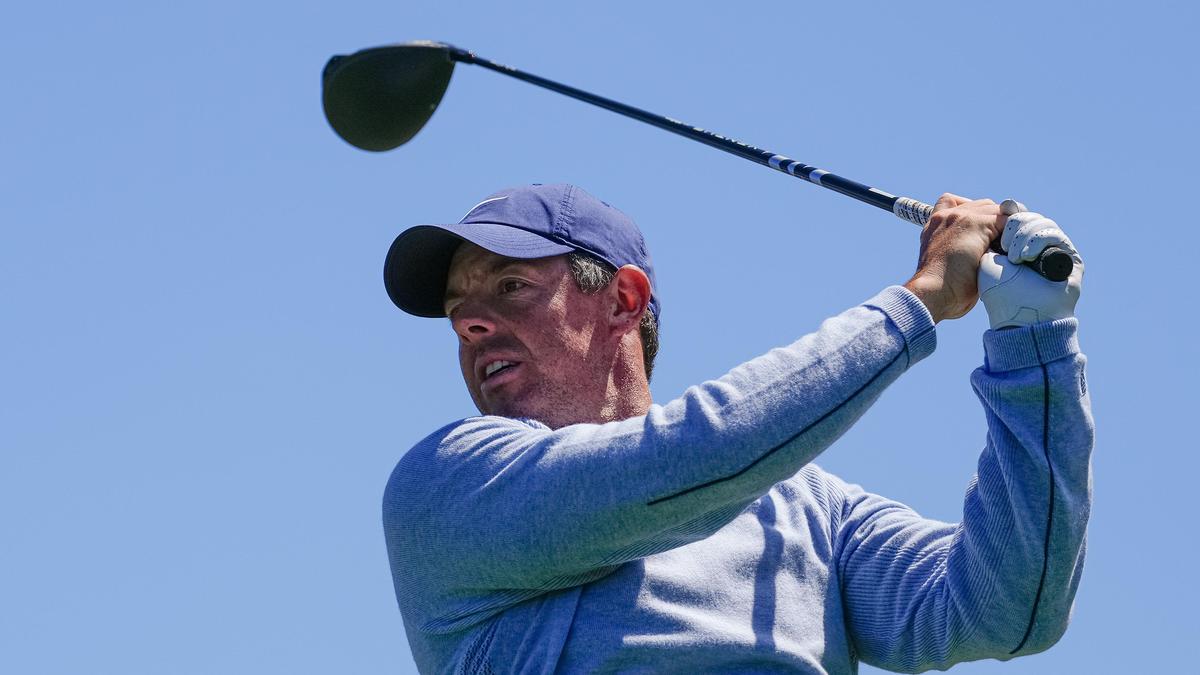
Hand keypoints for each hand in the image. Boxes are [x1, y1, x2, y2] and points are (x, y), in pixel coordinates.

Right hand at [903, 193, 1006, 322]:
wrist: (933, 293)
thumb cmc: (943, 289)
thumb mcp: (948, 263)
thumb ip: (962, 249)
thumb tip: (989, 250)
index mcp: (935, 226)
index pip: (959, 205)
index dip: (977, 216)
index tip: (985, 235)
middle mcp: (945, 216)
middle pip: (982, 205)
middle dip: (995, 220)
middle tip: (1003, 243)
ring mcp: (960, 217)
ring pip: (995, 210)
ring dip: (1005, 227)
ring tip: (1008, 248)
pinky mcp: (976, 223)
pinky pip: (1005, 219)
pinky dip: (1011, 233)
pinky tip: (1009, 251)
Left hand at [978, 201, 1082, 328]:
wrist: (1014, 315)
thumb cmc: (995, 291)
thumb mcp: (986, 257)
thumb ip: (992, 232)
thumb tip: (1006, 204)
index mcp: (1014, 244)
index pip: (1016, 216)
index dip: (1010, 212)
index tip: (1002, 209)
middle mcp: (1035, 246)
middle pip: (1029, 217)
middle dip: (1016, 224)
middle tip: (1004, 244)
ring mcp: (1053, 252)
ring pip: (1043, 223)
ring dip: (1026, 234)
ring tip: (1014, 256)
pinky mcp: (1069, 259)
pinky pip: (1056, 235)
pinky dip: (1039, 240)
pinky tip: (1025, 256)